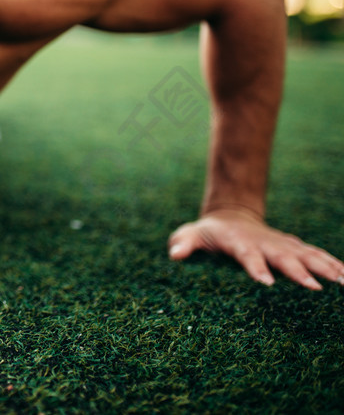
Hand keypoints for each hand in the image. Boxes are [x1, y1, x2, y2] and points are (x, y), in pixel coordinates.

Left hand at [168, 208, 343, 289]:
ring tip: (343, 281)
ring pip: (306, 254)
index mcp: (239, 242)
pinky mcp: (294, 247)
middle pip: (283, 257)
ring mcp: (282, 244)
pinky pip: (317, 255)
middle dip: (298, 271)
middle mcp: (265, 243)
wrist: (230, 216)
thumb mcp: (192, 234)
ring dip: (325, 267)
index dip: (256, 267)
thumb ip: (184, 243)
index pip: (247, 255)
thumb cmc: (208, 232)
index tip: (266, 282)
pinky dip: (333, 263)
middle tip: (313, 287)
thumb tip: (175, 254)